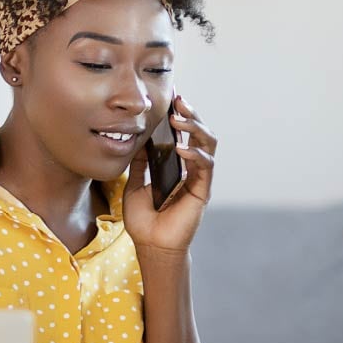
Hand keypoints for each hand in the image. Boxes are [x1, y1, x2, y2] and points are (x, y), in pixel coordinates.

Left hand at [123, 94, 215, 253]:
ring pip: (207, 144)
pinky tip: (181, 148)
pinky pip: (205, 166)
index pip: (183, 133)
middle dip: (191, 114)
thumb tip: (136, 139)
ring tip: (179, 119)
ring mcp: (199, 178)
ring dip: (195, 128)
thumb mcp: (134, 184)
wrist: (150, 245)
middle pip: (199, 133)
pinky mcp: (203, 190)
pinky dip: (195, 154)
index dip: (180, 115)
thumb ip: (139, 163)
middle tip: (178, 101)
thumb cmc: (144, 219)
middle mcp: (191, 168)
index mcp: (176, 165)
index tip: (171, 98)